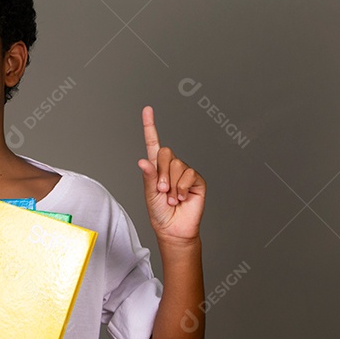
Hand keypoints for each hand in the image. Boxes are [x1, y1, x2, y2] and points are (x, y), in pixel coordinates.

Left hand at [136, 105, 205, 242]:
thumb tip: (143, 160)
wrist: (174, 229)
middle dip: (161, 173)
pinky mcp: (196, 180)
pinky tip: (181, 198)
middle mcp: (171, 167)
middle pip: (165, 153)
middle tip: (162, 190)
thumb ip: (148, 177)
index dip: (150, 126)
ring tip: (171, 197)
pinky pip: (188, 175)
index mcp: (156, 168)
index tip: (147, 109)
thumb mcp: (149, 194)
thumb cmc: (160, 213)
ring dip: (171, 184)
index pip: (153, 143)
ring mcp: (185, 172)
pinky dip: (182, 188)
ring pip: (176, 165)